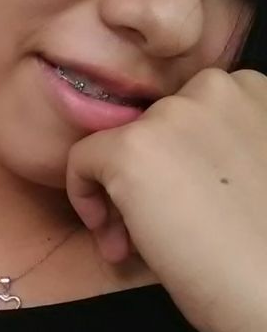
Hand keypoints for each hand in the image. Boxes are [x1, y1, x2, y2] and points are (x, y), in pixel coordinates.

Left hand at [65, 67, 266, 331]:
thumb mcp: (256, 172)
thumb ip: (219, 149)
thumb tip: (168, 164)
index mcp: (254, 92)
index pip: (188, 116)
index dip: (179, 162)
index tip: (187, 207)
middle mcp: (215, 87)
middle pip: (152, 127)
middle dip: (150, 178)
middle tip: (161, 230)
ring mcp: (173, 114)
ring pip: (118, 144)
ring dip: (121, 194)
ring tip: (138, 244)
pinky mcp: (133, 148)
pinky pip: (81, 159)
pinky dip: (84, 195)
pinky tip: (110, 236)